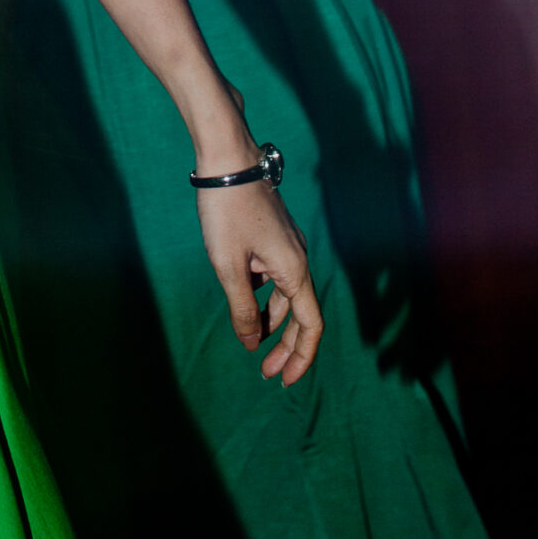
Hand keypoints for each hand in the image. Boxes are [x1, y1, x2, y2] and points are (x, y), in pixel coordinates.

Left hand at [194, 171, 321, 384]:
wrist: (228, 158)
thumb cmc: (227, 211)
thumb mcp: (228, 266)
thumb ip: (242, 308)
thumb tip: (251, 343)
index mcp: (294, 271)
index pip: (310, 327)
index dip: (301, 358)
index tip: (285, 380)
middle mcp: (298, 259)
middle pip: (300, 315)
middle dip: (285, 346)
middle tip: (265, 371)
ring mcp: (287, 245)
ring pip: (286, 295)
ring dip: (272, 322)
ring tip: (252, 341)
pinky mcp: (274, 234)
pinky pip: (276, 277)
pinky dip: (265, 297)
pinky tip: (246, 300)